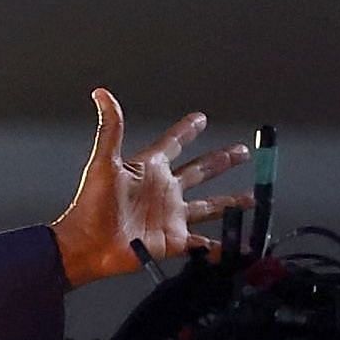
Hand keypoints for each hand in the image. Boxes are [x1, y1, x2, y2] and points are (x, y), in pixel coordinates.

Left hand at [49, 87, 257, 287]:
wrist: (86, 244)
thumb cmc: (89, 205)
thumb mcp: (104, 163)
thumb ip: (110, 128)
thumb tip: (102, 94)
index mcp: (149, 169)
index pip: (173, 143)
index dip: (186, 131)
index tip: (200, 119)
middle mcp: (164, 191)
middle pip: (200, 172)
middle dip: (222, 161)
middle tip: (242, 152)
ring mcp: (170, 215)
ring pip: (210, 206)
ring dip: (232, 203)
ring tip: (253, 199)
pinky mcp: (173, 240)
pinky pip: (203, 244)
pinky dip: (221, 246)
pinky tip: (238, 244)